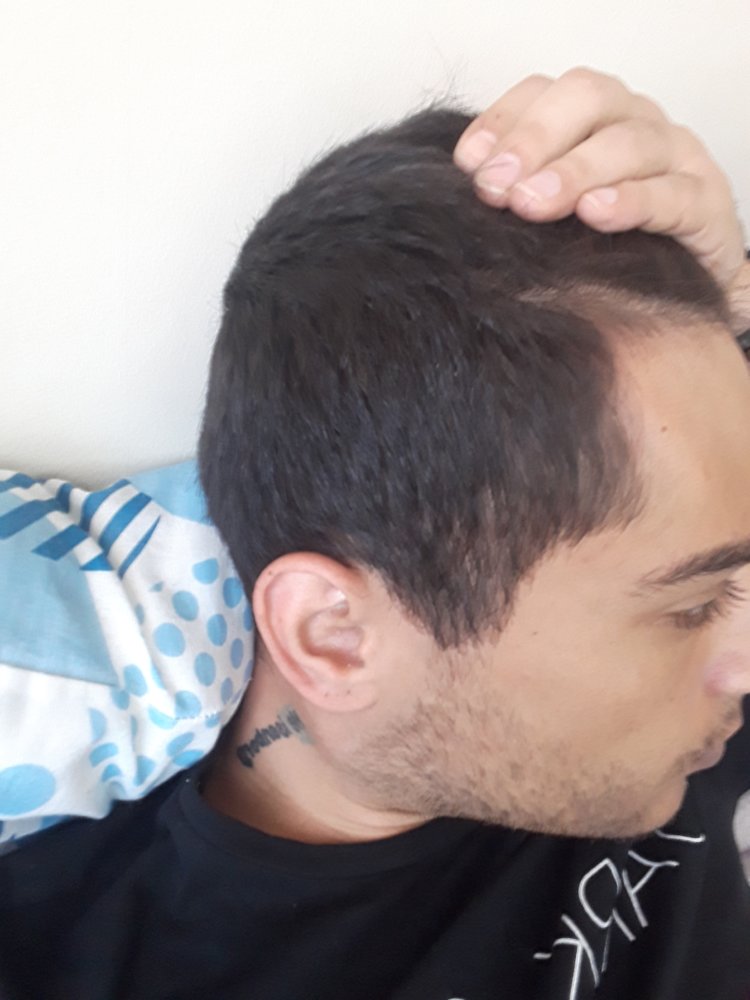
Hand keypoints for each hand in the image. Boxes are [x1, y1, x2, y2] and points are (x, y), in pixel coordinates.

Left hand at [454, 67, 745, 294]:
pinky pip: (674, 193)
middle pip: (588, 99)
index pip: (544, 91)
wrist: (682, 298)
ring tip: (533, 204)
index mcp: (592, 120)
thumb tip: (459, 207)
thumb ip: (514, 201)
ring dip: (575, 170)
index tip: (467, 166)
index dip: (503, 121)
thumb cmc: (606, 252)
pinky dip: (633, 200)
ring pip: (630, 142)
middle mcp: (635, 124)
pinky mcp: (708, 205)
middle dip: (534, 140)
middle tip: (496, 188)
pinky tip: (595, 213)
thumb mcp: (552, 221)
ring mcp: (677, 160)